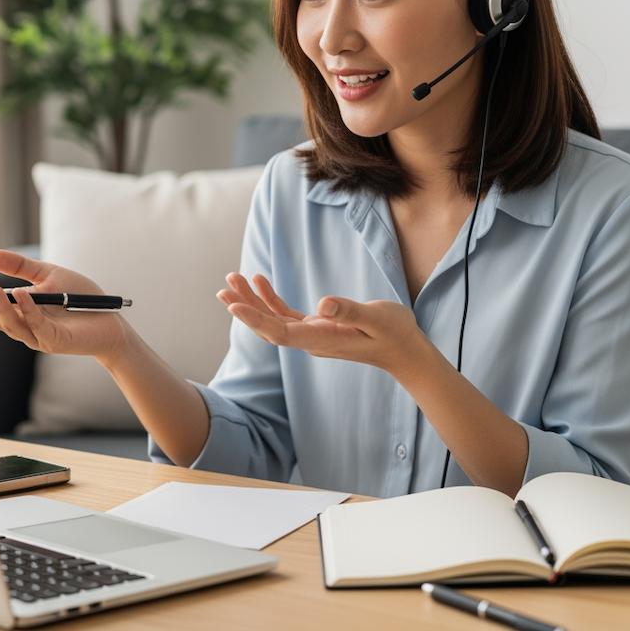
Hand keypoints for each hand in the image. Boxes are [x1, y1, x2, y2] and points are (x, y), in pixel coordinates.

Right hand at [0, 248, 131, 365]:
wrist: (111, 320)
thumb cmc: (80, 298)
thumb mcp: (48, 275)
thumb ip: (20, 267)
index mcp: (18, 309)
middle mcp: (22, 325)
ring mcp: (37, 336)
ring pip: (10, 324)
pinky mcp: (54, 341)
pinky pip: (37, 325)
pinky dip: (28, 310)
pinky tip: (22, 295)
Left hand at [216, 272, 434, 373]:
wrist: (405, 351)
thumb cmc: (394, 333)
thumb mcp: (377, 317)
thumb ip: (350, 310)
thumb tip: (322, 304)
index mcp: (322, 339)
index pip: (279, 332)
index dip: (254, 318)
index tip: (233, 304)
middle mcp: (312, 340)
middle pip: (268, 326)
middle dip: (244, 306)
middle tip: (225, 284)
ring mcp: (313, 335)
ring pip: (273, 320)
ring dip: (252, 301)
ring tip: (233, 279)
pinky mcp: (317, 327)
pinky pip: (286, 315)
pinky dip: (270, 299)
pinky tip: (259, 281)